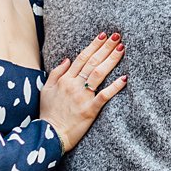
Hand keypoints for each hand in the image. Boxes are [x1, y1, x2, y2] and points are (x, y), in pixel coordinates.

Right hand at [39, 33, 126, 150]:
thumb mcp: (46, 90)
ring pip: (99, 74)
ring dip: (111, 60)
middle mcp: (74, 85)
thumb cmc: (48, 113)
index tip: (103, 35)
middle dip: (106, 47)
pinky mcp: (90, 110)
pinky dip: (115, 87)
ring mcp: (83, 97)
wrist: (49, 135)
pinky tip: (124, 78)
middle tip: (117, 36)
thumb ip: (56, 73)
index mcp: (65, 79)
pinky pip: (104, 96)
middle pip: (92, 62)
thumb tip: (67, 59)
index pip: (82, 58)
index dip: (93, 45)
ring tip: (121, 49)